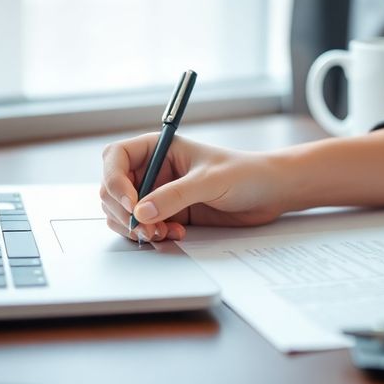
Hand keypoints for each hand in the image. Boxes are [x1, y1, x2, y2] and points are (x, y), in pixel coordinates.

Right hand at [100, 133, 287, 241]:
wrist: (270, 193)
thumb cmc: (245, 173)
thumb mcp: (209, 181)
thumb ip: (175, 196)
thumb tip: (142, 213)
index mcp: (158, 148)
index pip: (116, 158)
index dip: (114, 180)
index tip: (131, 202)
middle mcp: (153, 170)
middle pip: (113, 189)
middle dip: (124, 212)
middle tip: (146, 229)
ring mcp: (159, 194)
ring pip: (124, 213)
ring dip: (137, 227)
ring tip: (163, 233)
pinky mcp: (169, 215)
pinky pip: (144, 228)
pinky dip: (152, 235)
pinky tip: (175, 234)